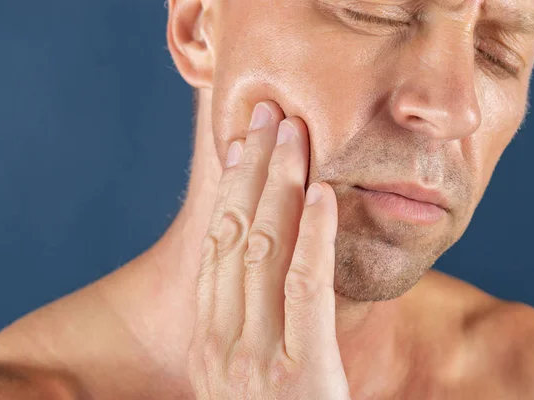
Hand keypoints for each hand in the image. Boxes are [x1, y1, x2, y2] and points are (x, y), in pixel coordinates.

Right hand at [187, 101, 349, 398]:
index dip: (230, 188)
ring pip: (264, 250)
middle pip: (235, 234)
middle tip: (268, 115)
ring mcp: (257, 358)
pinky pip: (304, 289)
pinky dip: (313, 236)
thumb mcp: (252, 371)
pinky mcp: (301, 373)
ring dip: (280, 185)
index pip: (216, 245)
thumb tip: (269, 261)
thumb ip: (253, 322)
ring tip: (294, 134)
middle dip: (252, 169)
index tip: (242, 142)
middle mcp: (223, 341)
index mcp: (211, 338)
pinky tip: (323, 193)